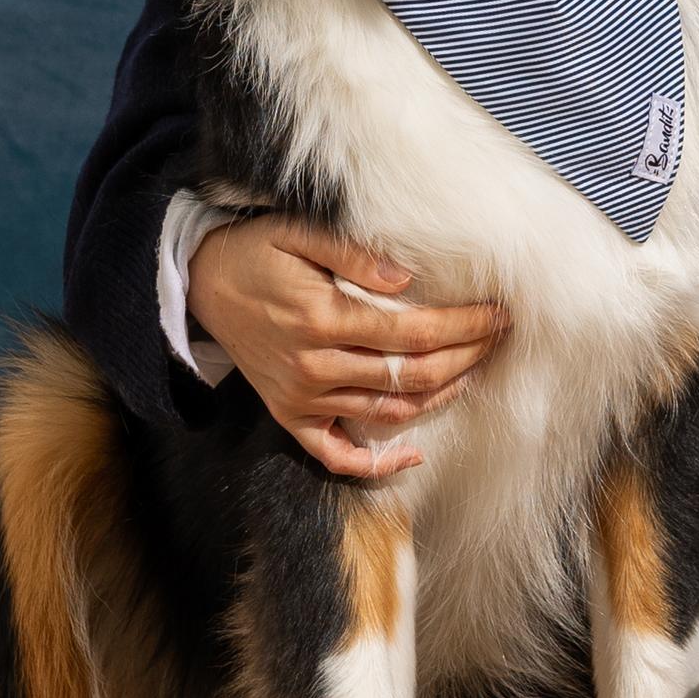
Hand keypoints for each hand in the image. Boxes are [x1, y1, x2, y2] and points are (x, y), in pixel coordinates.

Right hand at [185, 214, 508, 477]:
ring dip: (440, 396)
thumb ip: (354, 256)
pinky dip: (376, 464)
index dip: (465, 327)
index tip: (499, 315)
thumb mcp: (298, 233)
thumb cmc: (255, 253)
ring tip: (476, 370)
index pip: (415, 333)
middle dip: (467, 357)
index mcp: (323, 319)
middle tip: (499, 338)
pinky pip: (335, 454)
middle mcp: (315, 366)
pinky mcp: (290, 416)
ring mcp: (302, 398)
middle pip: (412, 374)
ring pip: (388, 412)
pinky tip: (414, 454)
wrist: (199, 285)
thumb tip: (407, 278)